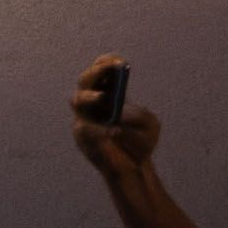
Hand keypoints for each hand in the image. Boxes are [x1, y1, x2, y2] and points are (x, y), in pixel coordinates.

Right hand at [68, 55, 163, 180]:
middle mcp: (93, 102)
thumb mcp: (150, 126)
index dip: (106, 63)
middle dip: (96, 73)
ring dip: (90, 97)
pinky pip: (83, 127)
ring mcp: (85, 117)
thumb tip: (117, 119)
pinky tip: (110, 132)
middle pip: (85, 80)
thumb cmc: (140, 142)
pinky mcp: (81, 135)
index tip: (118, 62)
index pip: (102, 70)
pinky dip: (96, 128)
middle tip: (108, 70)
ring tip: (103, 98)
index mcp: (110, 93)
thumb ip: (138, 117)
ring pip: (77, 99)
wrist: (133, 166)